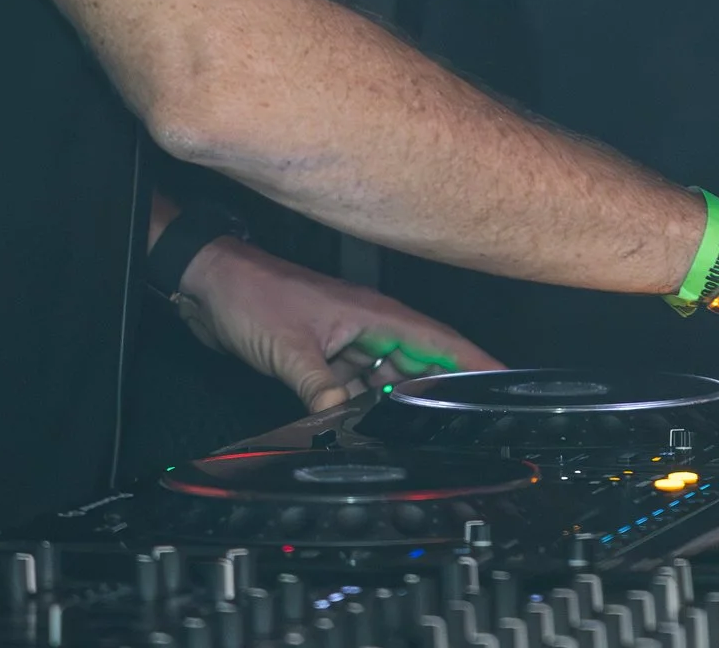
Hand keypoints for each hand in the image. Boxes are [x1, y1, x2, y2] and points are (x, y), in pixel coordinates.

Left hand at [174, 239, 502, 412]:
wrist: (208, 282)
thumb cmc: (249, 293)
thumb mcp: (288, 349)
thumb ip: (322, 392)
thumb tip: (345, 426)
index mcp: (373, 313)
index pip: (440, 343)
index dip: (477, 364)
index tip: (510, 383)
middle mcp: (367, 326)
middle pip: (419, 368)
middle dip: (441, 396)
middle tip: (467, 430)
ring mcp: (346, 341)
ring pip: (387, 382)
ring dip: (396, 407)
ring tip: (416, 438)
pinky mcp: (324, 356)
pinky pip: (357, 388)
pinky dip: (363, 408)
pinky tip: (368, 431)